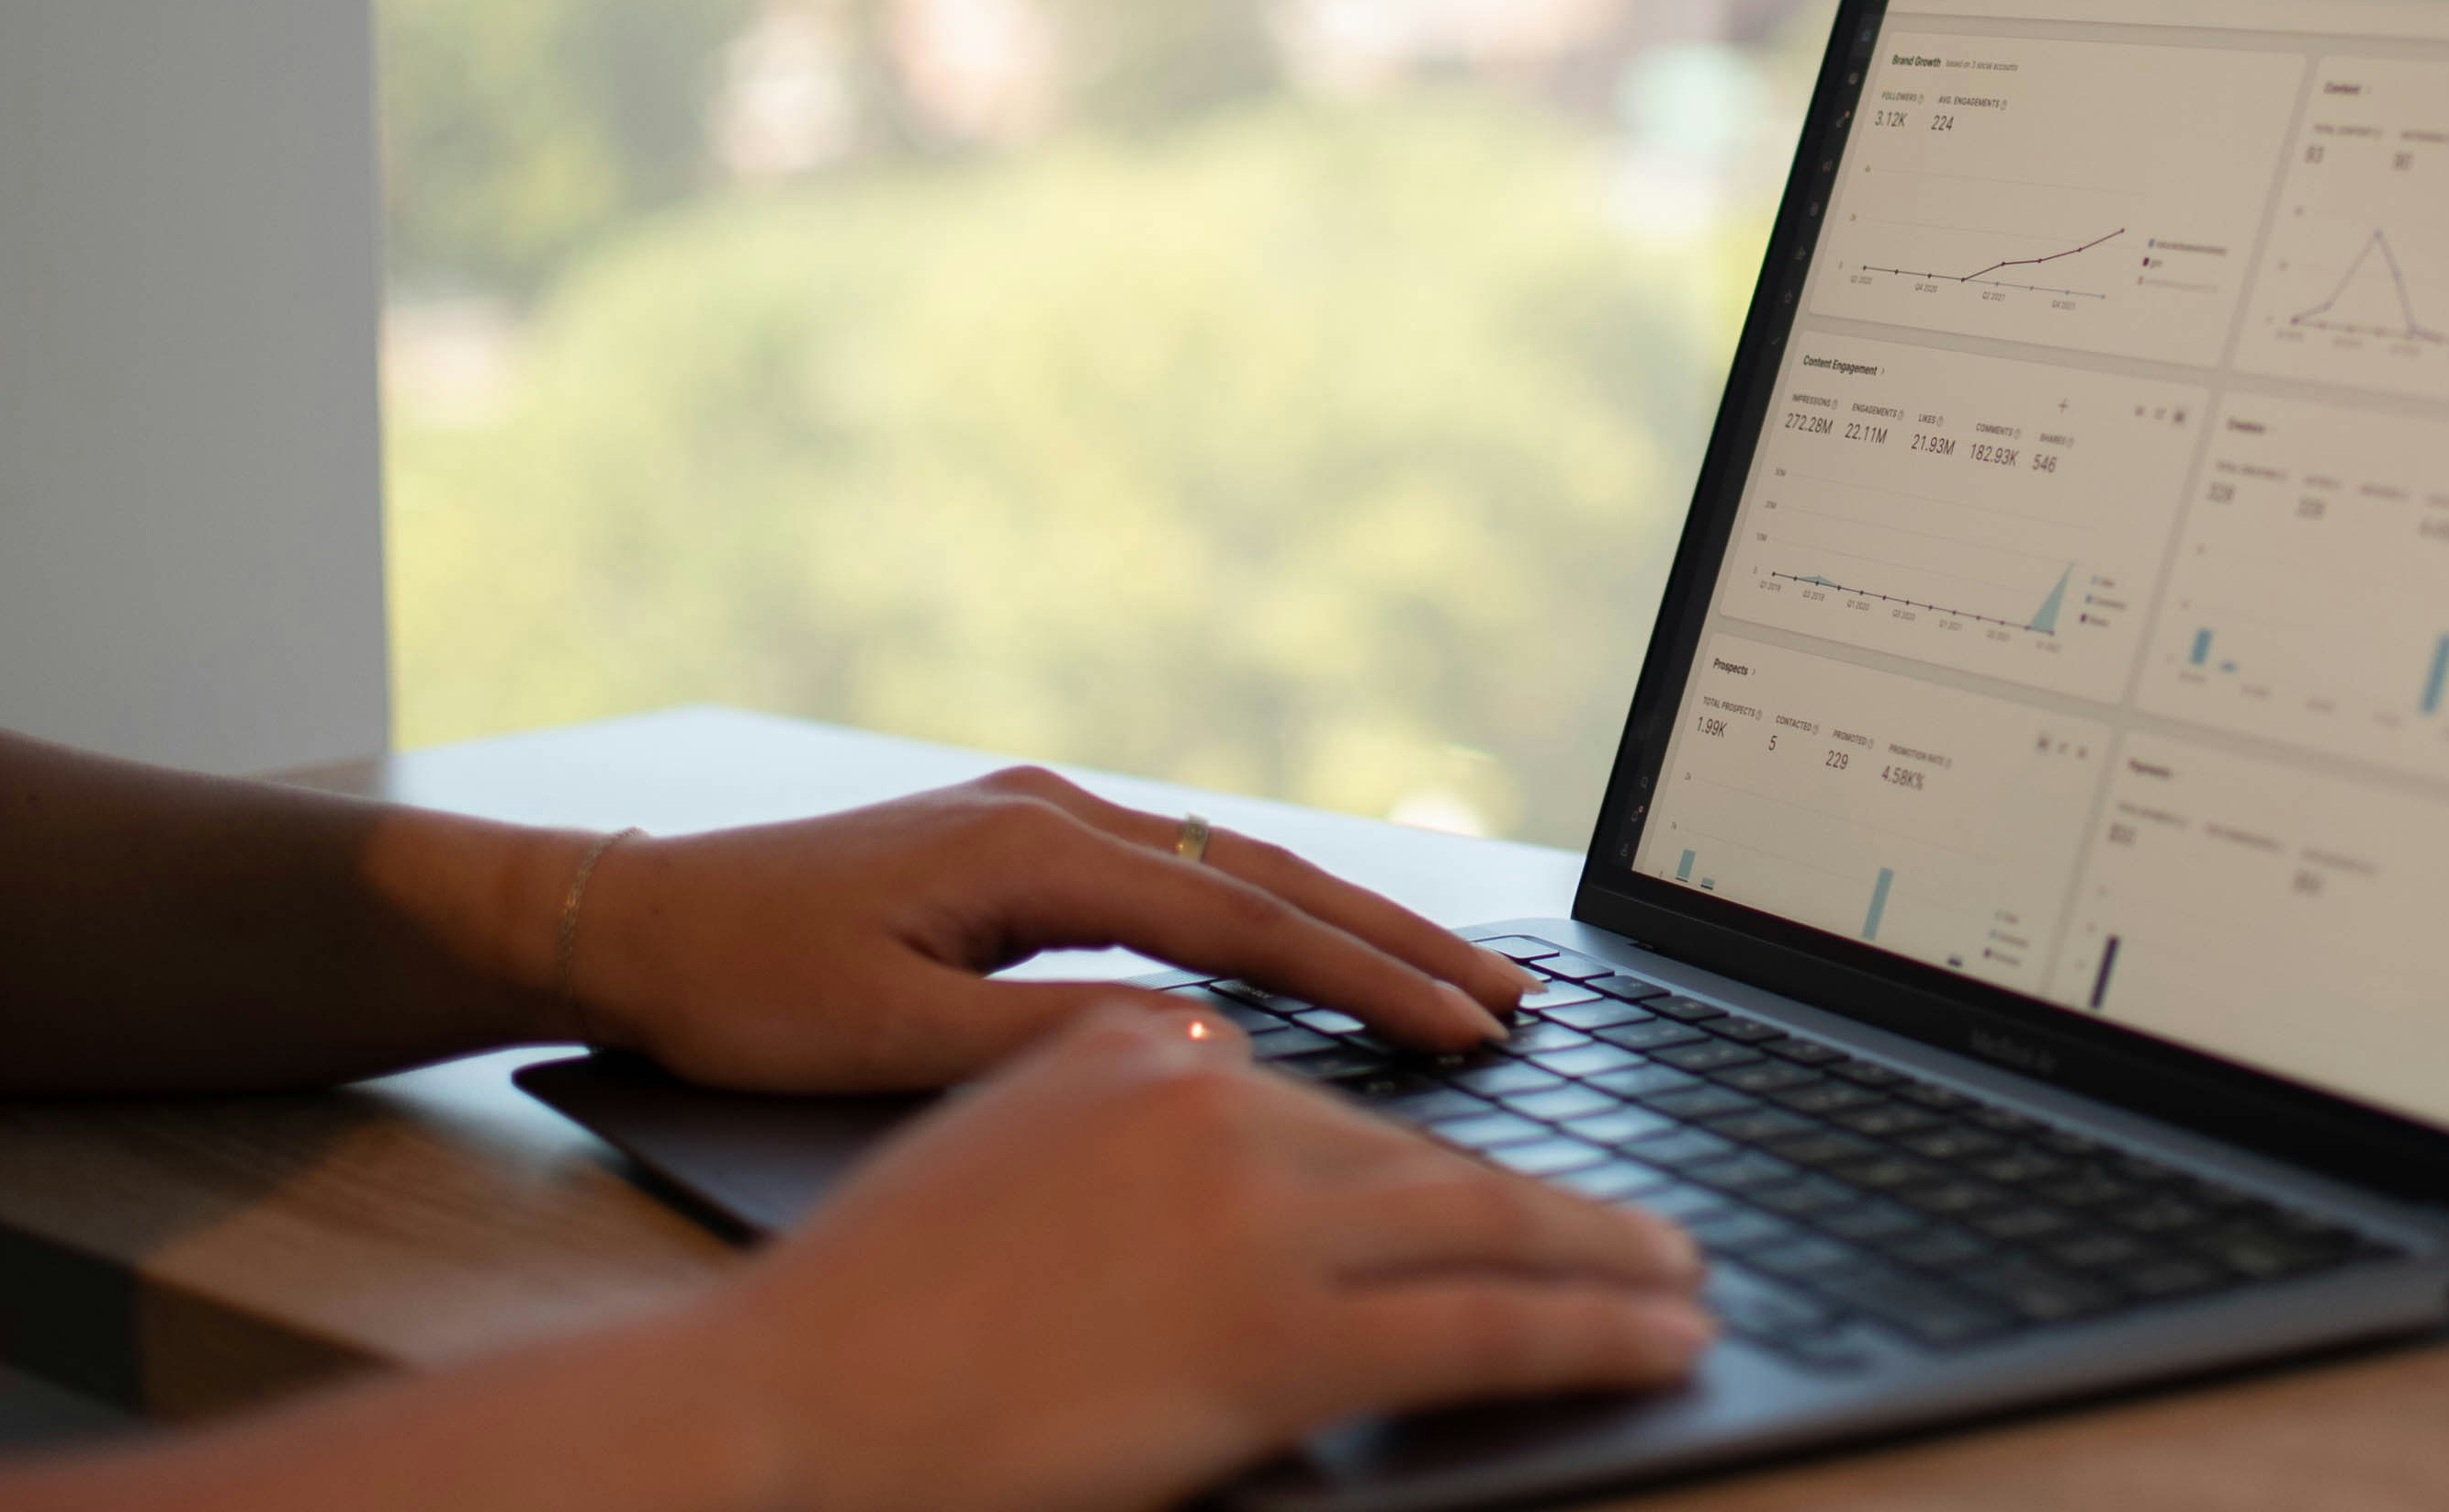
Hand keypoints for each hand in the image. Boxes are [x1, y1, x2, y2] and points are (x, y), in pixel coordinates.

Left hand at [566, 767, 1538, 1091]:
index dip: (1364, 979)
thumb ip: (1046, 1043)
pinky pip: (1187, 876)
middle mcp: (1058, 809)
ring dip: (1347, 923)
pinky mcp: (1024, 843)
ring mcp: (1044, 816)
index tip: (1465, 1026)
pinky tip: (1319, 953)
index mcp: (1035, 848)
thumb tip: (1207, 1048)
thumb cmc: (738, 986)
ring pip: (1237, 869)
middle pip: (1268, 875)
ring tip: (1453, 976)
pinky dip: (1273, 917)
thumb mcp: (881, 1036)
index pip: (1242, 924)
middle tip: (1512, 995)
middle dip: (1398, 936)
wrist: (627, 917)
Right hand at [697, 1008, 1713, 1511]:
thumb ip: (1124, 1127)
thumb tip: (1228, 1124)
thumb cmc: (862, 1310)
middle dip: (1557, 1199)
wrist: (775, 1400)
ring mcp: (1250, 1209)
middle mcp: (1212, 1098)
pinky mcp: (1277, 1328)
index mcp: (1141, 1047)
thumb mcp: (999, 1155)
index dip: (1448, 1142)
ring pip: (1483, 1227)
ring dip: (1599, 1258)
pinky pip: (1477, 1325)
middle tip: (1652, 1225)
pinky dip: (1588, 1328)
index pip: (1338, 1098)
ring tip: (1673, 1279)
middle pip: (1426, 1157)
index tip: (1516, 1160)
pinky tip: (1655, 1332)